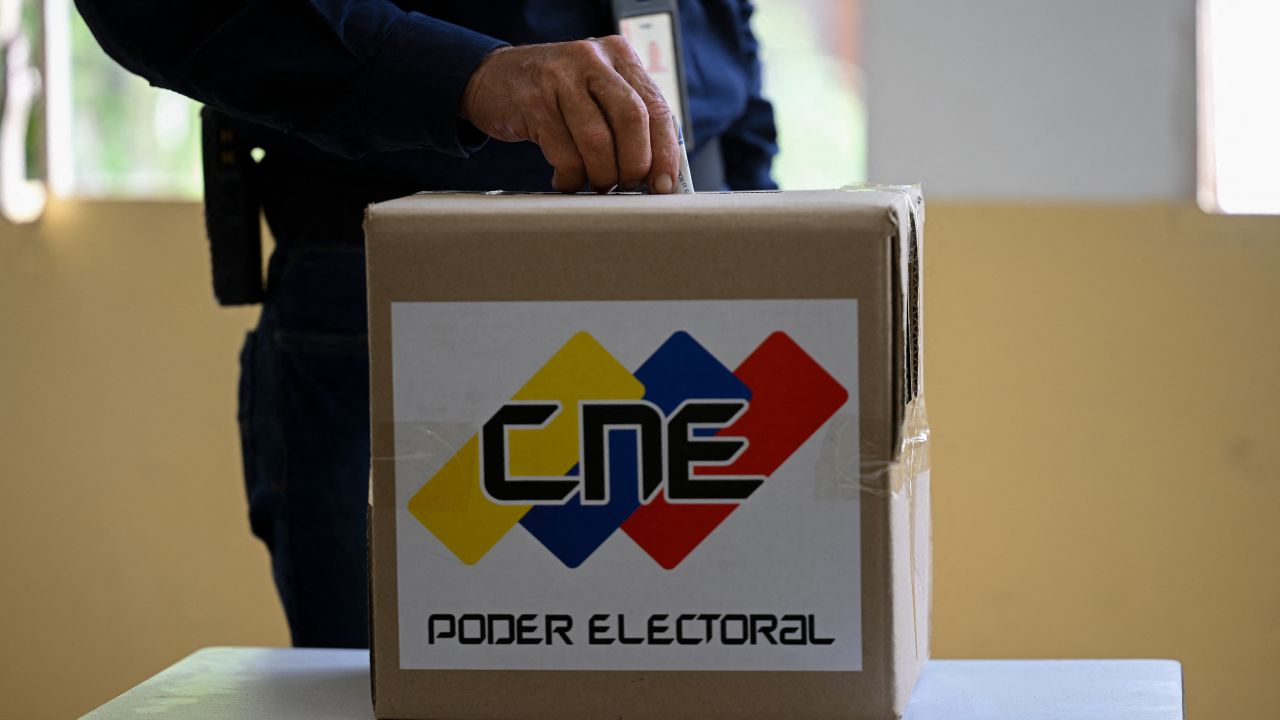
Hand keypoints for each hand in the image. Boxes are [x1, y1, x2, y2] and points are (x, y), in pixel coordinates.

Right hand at [460, 36, 680, 193]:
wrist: (493, 78)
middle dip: (634, 164)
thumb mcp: (596, 92)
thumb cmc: (556, 94)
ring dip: (601, 175)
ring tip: (597, 184)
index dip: (665, 152)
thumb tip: (660, 172)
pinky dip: (571, 177)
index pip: (657, 107)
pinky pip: (564, 154)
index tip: (663, 184)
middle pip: (632, 119)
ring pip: (597, 141)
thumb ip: (628, 120)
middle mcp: (592, 59)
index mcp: (619, 55)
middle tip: (627, 186)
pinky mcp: (533, 101)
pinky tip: (567, 178)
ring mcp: (560, 77)